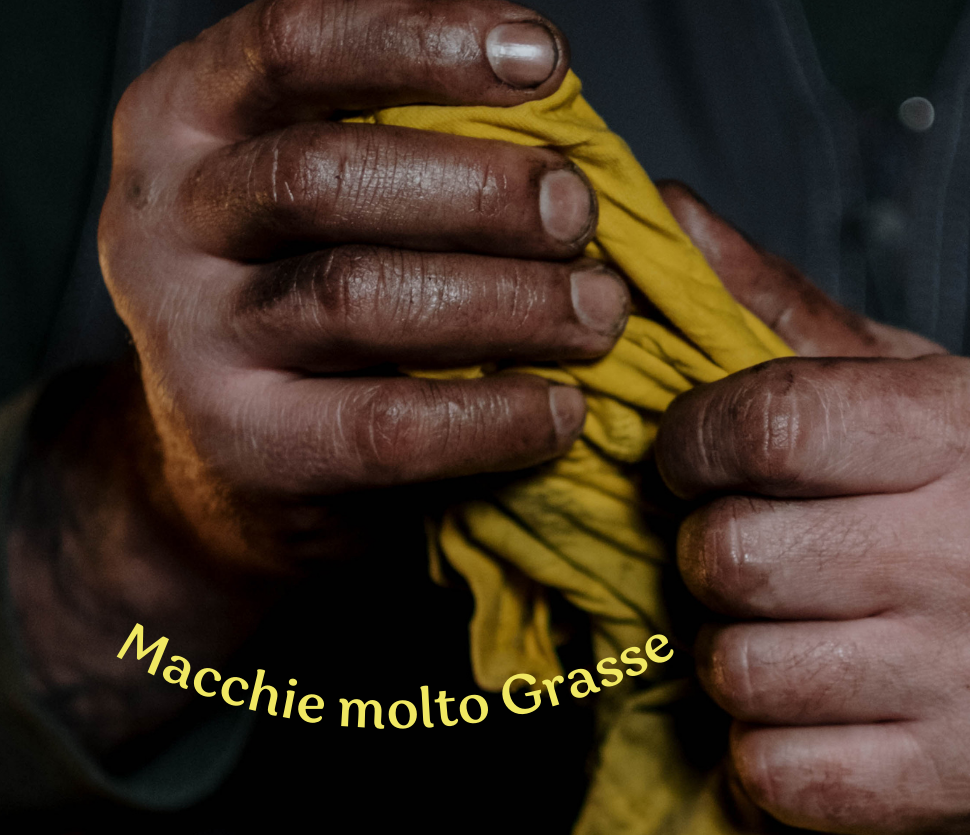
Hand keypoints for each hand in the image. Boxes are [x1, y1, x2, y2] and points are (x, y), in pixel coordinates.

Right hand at [102, 0, 623, 574]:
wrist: (233, 473)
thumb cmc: (316, 314)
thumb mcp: (344, 211)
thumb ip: (436, 160)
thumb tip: (620, 165)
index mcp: (187, 120)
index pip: (290, 45)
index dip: (421, 39)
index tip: (545, 60)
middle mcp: (167, 218)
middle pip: (323, 176)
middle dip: (479, 189)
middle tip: (580, 215)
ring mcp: (191, 340)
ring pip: (354, 296)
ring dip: (504, 300)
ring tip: (598, 313)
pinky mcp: (248, 449)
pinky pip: (387, 425)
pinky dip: (494, 415)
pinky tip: (562, 409)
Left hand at [653, 207, 969, 834]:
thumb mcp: (922, 396)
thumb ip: (790, 318)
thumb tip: (666, 215)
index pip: (766, 424)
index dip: (691, 447)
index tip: (692, 463)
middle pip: (734, 559)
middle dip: (713, 563)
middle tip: (752, 563)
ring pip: (739, 674)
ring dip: (736, 661)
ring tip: (790, 641)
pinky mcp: (955, 783)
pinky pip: (771, 774)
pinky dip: (767, 750)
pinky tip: (817, 717)